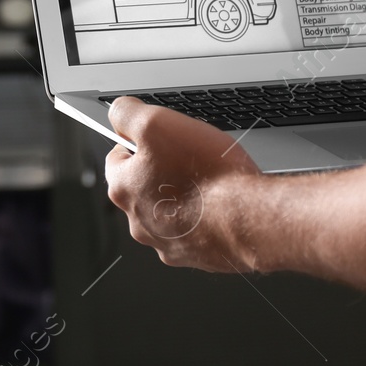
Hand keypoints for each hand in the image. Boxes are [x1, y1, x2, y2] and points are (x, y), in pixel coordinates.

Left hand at [105, 96, 262, 271]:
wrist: (247, 220)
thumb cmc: (207, 176)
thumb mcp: (158, 123)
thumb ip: (128, 113)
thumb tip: (118, 111)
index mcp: (124, 188)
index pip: (118, 157)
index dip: (140, 142)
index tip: (160, 139)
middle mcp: (138, 220)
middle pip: (144, 185)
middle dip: (164, 170)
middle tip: (190, 159)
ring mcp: (165, 241)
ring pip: (168, 210)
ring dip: (183, 197)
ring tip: (210, 183)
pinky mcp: (193, 255)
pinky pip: (193, 231)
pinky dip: (204, 219)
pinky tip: (220, 206)